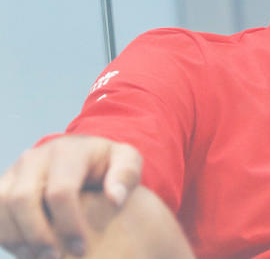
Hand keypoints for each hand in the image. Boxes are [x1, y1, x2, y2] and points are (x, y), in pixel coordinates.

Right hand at [0, 135, 141, 257]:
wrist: (83, 154)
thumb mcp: (127, 161)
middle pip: (22, 199)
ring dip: (17, 239)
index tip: (82, 249)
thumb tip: (114, 199)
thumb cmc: (107, 163)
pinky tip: (27, 252)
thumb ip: (126, 176)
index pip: (60, 191)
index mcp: (67, 152)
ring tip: (41, 258)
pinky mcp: (3, 186)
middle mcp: (35, 158)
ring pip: (1, 206)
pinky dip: (5, 235)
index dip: (69, 224)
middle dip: (37, 234)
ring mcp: (14, 171)